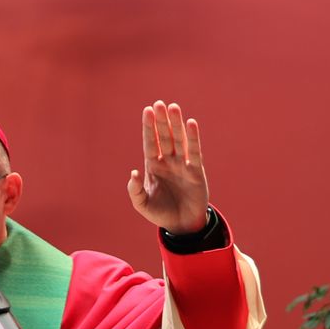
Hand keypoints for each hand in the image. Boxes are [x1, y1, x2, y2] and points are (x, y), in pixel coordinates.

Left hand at [127, 101, 209, 233]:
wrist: (181, 225)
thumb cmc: (160, 213)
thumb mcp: (142, 204)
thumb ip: (135, 190)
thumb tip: (134, 172)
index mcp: (153, 166)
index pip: (150, 142)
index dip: (149, 127)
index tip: (147, 110)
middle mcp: (167, 161)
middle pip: (164, 136)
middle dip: (161, 121)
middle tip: (159, 103)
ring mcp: (182, 164)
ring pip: (179, 140)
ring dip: (176, 124)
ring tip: (174, 108)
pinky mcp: (196, 170)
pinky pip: (194, 151)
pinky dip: (192, 138)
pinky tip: (191, 124)